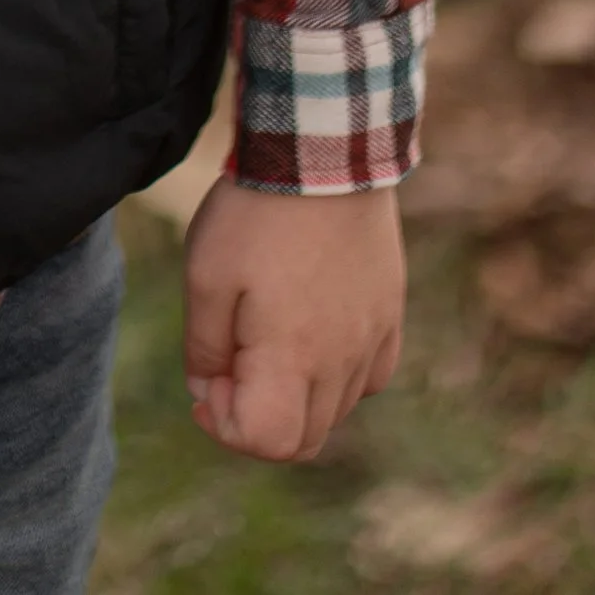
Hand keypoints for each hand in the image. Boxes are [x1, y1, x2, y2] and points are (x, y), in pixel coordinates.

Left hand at [183, 175, 404, 461]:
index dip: (225, 425)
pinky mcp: (390, 314)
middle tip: (228, 367)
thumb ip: (204, 347)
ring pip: (337, 411)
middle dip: (256, 420)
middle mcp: (342, 361)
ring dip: (295, 399)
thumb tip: (206, 391)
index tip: (206, 381)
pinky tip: (309, 333)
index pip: (268, 441)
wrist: (322, 152)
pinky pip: (368, 378)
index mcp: (293, 358)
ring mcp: (372, 339)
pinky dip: (336, 378)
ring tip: (263, 341)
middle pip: (305, 440)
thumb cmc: (255, 213)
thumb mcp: (205, 275)